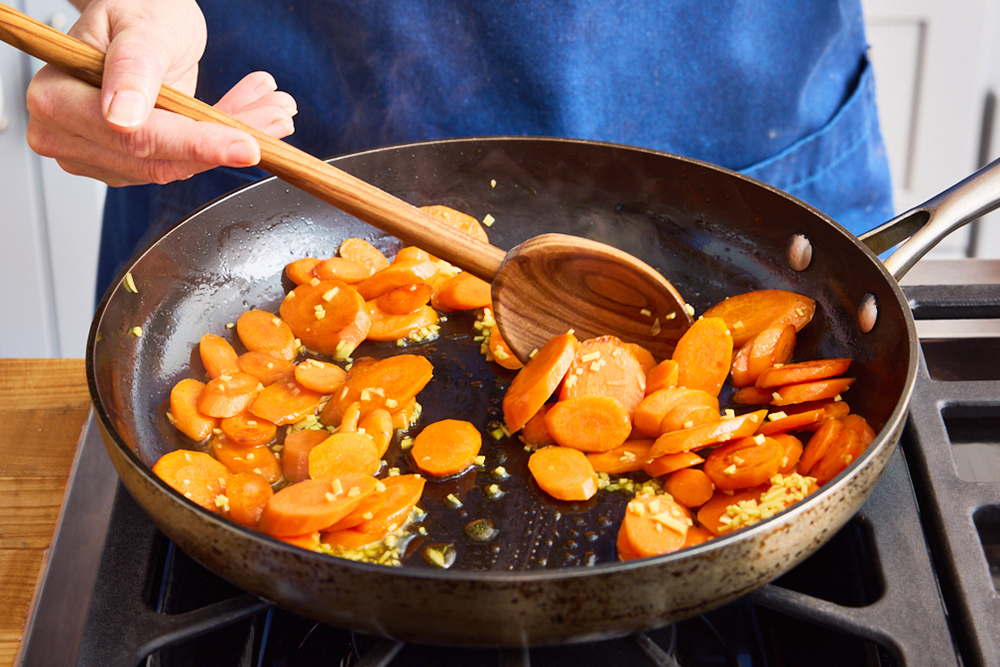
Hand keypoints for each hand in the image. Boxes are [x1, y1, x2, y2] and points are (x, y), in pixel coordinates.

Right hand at [25, 0, 295, 185]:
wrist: (139, 20)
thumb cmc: (133, 10)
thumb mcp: (140, 26)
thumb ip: (133, 67)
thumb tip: (121, 116)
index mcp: (57, 98)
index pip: (135, 138)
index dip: (195, 144)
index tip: (245, 146)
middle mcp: (68, 135)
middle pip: (160, 160)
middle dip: (225, 141)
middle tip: (277, 117)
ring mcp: (99, 155)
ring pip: (180, 166)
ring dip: (233, 138)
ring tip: (273, 110)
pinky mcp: (130, 165)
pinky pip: (186, 162)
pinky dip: (224, 138)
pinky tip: (254, 115)